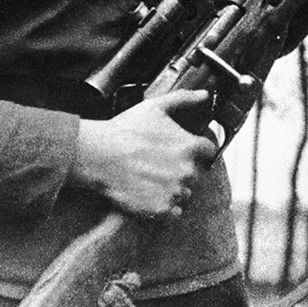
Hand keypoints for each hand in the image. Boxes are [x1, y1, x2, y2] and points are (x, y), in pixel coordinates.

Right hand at [70, 89, 216, 218]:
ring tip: (154, 179)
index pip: (209, 151)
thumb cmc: (125, 130)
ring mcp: (174, 192)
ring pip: (186, 192)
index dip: (197, 150)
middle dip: (184, 169)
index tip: (184, 150)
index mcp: (190, 147)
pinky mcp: (160, 209)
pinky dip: (167, 207)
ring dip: (175, 188)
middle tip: (162, 164)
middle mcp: (187, 171)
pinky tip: (152, 195)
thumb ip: (184, 99)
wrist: (98, 156)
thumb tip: (204, 95)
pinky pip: (175, 212)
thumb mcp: (156, 106)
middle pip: (197, 173)